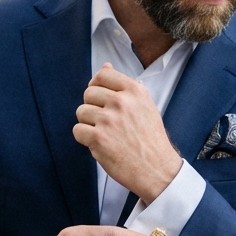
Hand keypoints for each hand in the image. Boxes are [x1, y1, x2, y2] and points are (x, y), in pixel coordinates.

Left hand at [72, 64, 181, 202]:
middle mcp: (122, 102)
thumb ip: (123, 87)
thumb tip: (105, 66)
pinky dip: (85, 139)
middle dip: (93, 107)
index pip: (103, 74)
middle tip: (107, 123)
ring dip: (88, 124)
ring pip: (81, 112)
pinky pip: (78, 130)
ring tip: (106, 134)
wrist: (157, 169)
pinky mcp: (98, 138)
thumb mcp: (144, 106)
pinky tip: (101, 145)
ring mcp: (109, 119)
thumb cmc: (150, 139)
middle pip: (88, 93)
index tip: (101, 98)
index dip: (97, 86)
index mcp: (135, 90)